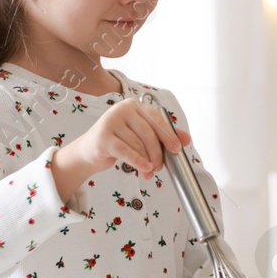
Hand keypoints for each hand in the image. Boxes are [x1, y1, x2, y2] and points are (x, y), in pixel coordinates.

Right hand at [61, 99, 190, 181]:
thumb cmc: (117, 142)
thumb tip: (187, 139)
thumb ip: (163, 135)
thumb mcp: (141, 136)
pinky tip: (144, 169)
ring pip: (138, 144)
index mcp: (134, 105)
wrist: (89, 151)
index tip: (177, 149)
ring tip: (150, 171)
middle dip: (158, 152)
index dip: (168, 135)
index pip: (156, 119)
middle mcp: (122, 109)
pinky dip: (137, 161)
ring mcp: (110, 121)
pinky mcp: (102, 136)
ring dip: (147, 161)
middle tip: (160, 166)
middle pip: (148, 132)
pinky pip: (126, 151)